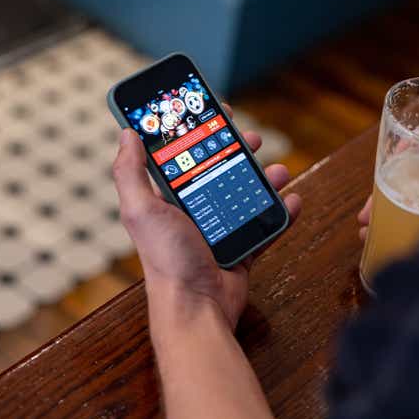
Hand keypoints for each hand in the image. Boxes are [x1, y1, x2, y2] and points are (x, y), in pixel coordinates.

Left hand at [113, 106, 301, 329]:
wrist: (199, 306)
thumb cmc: (167, 261)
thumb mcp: (142, 211)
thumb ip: (130, 173)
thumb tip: (126, 132)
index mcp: (169, 199)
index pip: (182, 157)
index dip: (196, 133)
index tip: (211, 112)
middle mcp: (194, 211)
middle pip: (219, 171)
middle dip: (237, 151)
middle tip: (251, 138)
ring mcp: (220, 229)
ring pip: (247, 194)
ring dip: (265, 179)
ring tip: (279, 172)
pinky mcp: (242, 247)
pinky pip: (266, 224)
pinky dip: (282, 212)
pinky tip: (292, 200)